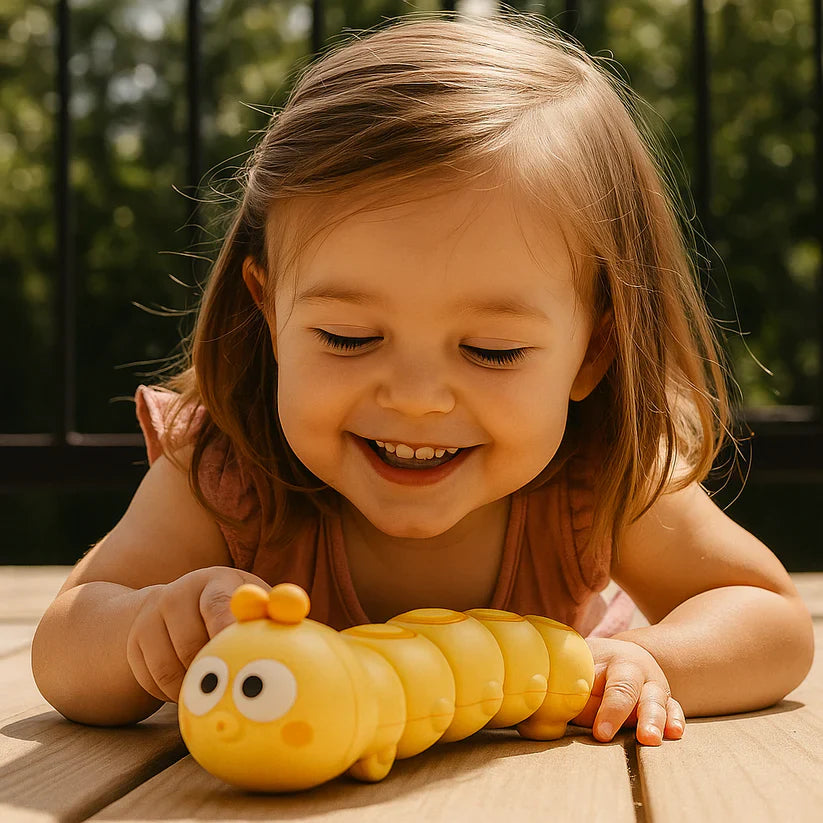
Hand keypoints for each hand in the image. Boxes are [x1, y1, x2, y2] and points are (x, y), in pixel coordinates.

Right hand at [126, 567, 270, 703]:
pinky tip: (188, 686)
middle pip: (191, 645)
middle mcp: (179, 593)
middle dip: (211, 671)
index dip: (226, 629)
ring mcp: (151, 616)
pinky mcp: (133, 640)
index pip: (219, 605)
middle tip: (231, 687)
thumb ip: (277, 617)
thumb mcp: (250, 603)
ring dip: (191, 687)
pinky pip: (152, 680)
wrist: (169, 605)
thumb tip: (330, 642)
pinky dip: (171, 693)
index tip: (239, 653)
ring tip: (211, 687)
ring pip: (170, 669)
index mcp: (217, 582)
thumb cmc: (229, 609)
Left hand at [572, 637, 685, 745]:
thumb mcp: (582, 673)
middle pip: (648, 695)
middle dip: (647, 718)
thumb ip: (584, 698)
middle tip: (645, 738)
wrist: (611, 656)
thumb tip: (587, 722)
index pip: (620, 688)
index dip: (612, 711)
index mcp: (621, 661)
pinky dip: (674, 721)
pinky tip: (674, 732)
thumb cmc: (591, 667)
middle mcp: (645, 673)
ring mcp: (657, 687)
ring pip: (662, 705)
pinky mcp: (665, 702)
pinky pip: (673, 710)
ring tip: (653, 739)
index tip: (601, 733)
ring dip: (659, 723)